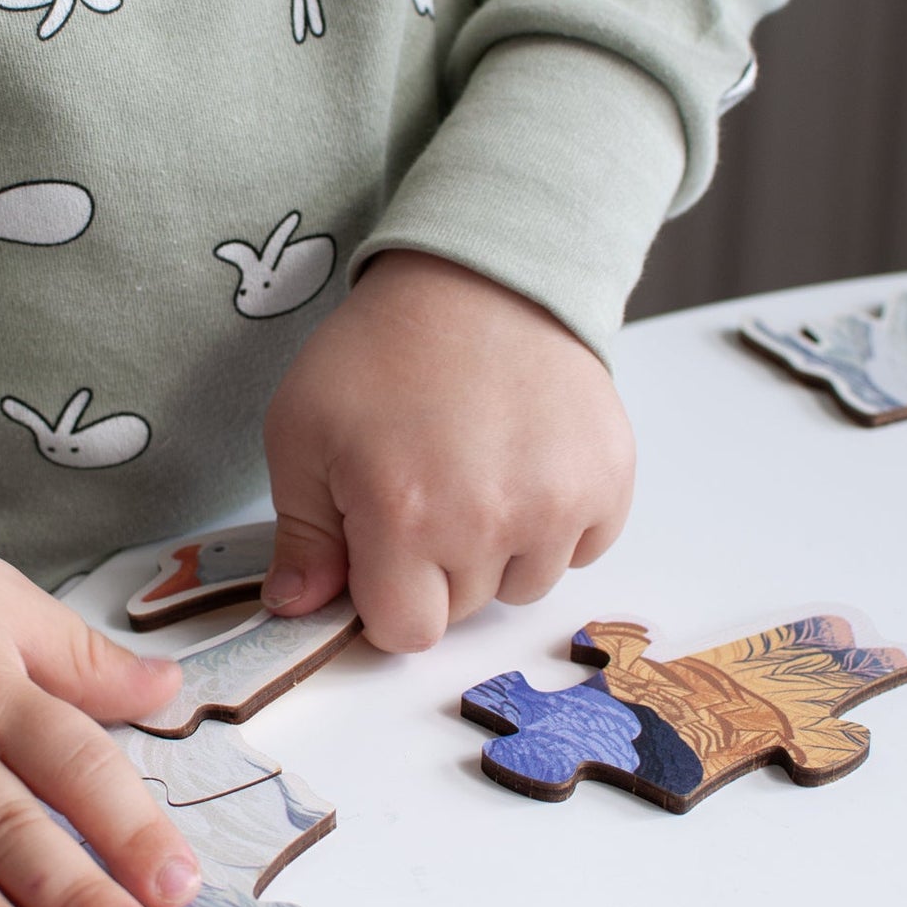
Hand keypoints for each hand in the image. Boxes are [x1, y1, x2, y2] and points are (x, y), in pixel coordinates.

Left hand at [261, 251, 634, 650]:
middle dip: (433, 569)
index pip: (404, 631)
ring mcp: (559, 502)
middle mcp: (489, 522)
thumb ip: (301, 536)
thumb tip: (296, 609)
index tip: (378, 552)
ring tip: (474, 471)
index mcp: (404, 516)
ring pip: (524, 584)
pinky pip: (582, 547)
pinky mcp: (610, 478)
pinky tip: (521, 463)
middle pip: (461, 609)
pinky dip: (554, 522)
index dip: (383, 597)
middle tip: (423, 489)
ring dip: (497, 550)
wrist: (478, 276)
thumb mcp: (301, 431)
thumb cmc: (379, 351)